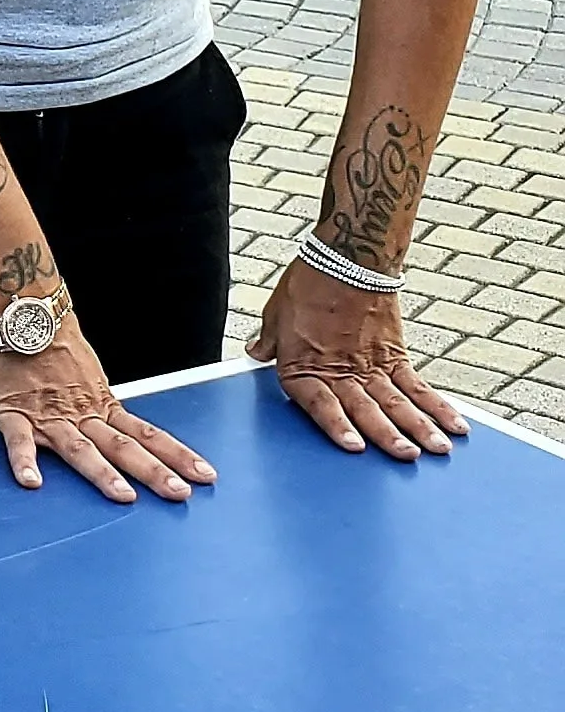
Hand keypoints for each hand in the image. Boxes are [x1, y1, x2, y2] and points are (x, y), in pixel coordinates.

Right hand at [0, 324, 212, 505]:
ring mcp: (48, 415)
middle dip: (153, 471)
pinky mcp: (13, 413)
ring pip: (79, 448)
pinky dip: (24, 460)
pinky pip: (17, 441)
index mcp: (101, 404)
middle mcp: (81, 414)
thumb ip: (98, 403)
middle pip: (123, 447)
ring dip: (102, 473)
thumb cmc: (52, 341)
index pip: (146, 434)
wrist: (23, 311)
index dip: (176, 455)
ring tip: (123, 496)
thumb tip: (120, 428)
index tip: (204, 475)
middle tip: (179, 493)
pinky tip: (32, 481)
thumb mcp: (87, 374)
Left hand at [250, 259, 463, 459]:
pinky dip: (437, 406)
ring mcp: (372, 364)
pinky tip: (454, 425)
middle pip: (366, 408)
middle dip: (388, 435)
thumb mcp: (276, 312)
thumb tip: (256, 352)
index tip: (354, 447)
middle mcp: (341, 369)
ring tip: (438, 450)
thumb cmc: (310, 282)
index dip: (337, 426)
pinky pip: (418, 385)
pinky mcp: (395, 354)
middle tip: (408, 457)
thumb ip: (269, 340)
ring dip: (419, 427)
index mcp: (305, 364)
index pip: (320, 403)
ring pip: (398, 401)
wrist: (349, 254)